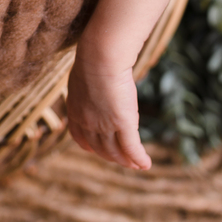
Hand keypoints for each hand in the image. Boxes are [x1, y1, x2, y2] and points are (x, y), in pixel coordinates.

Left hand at [66, 46, 150, 169]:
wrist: (101, 56)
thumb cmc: (94, 56)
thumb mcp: (85, 72)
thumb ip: (88, 83)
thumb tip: (94, 76)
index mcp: (75, 109)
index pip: (80, 136)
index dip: (89, 146)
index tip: (95, 150)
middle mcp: (87, 122)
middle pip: (99, 147)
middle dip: (110, 156)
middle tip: (121, 160)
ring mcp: (104, 125)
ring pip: (115, 151)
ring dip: (126, 161)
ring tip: (135, 165)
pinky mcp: (123, 123)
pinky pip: (131, 147)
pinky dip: (139, 158)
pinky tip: (146, 164)